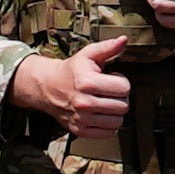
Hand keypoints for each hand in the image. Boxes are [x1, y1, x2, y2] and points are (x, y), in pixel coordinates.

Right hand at [9, 38, 133, 136]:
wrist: (49, 87)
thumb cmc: (72, 71)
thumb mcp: (88, 54)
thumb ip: (108, 47)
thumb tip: (123, 40)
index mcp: (87, 82)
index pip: (124, 88)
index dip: (122, 82)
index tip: (112, 79)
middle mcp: (84, 102)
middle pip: (123, 106)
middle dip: (120, 97)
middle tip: (109, 91)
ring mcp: (82, 118)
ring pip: (117, 121)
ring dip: (115, 112)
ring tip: (105, 102)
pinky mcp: (80, 130)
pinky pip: (107, 133)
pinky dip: (108, 125)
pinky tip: (101, 114)